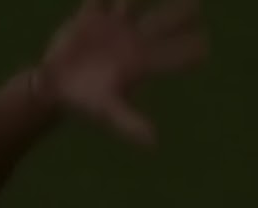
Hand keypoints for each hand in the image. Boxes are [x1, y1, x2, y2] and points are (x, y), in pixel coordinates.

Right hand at [40, 0, 208, 144]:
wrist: (54, 89)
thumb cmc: (85, 101)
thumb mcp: (107, 111)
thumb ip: (130, 123)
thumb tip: (153, 143)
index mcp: (141, 62)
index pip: (175, 53)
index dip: (191, 48)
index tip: (203, 45)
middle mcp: (133, 40)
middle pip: (165, 22)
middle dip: (181, 13)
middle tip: (196, 6)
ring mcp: (113, 26)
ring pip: (135, 2)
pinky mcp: (89, 17)